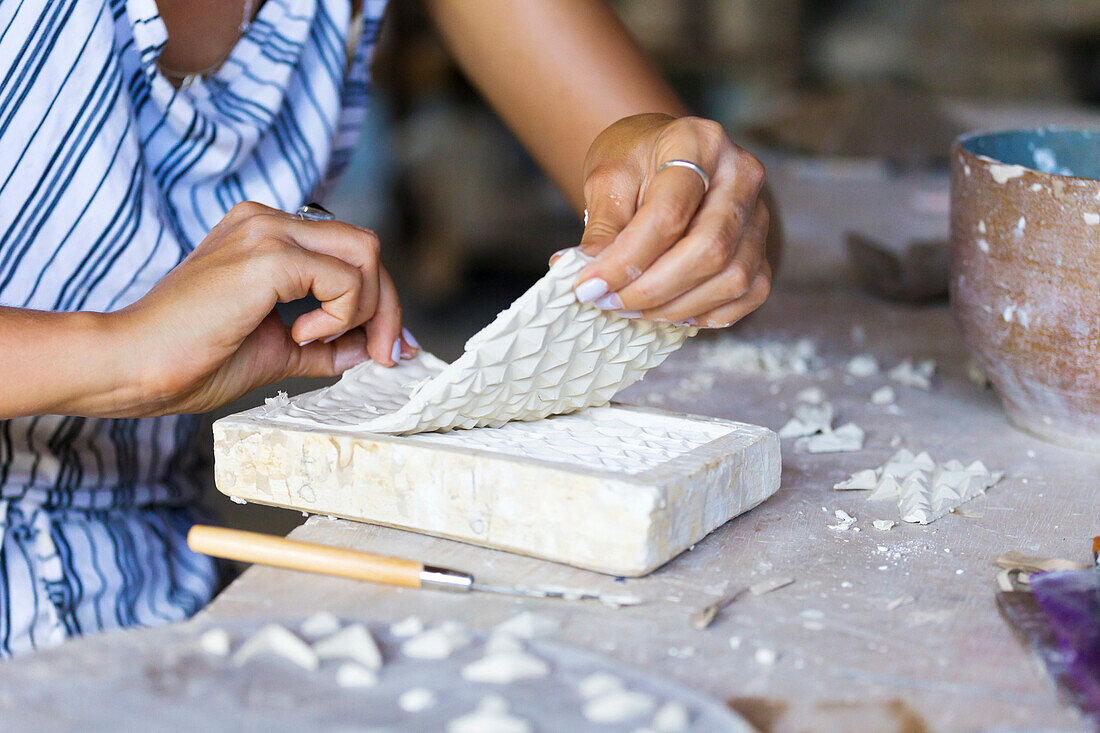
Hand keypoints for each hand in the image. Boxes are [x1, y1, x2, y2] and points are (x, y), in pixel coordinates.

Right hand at [114, 202, 414, 414]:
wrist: (134, 366)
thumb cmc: (192, 360)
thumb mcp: (278, 350)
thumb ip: (325, 343)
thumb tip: (369, 349)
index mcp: (264, 234)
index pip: (348, 251)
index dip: (380, 300)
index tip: (387, 348)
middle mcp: (267, 220)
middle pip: (367, 246)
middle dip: (388, 306)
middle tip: (385, 355)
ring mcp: (267, 230)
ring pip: (367, 253)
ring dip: (368, 309)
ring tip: (319, 340)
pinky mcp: (268, 255)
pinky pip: (346, 280)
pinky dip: (341, 316)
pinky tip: (299, 334)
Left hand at [568, 113, 771, 327]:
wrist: (662, 157)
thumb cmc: (635, 163)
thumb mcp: (607, 181)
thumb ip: (602, 230)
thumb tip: (591, 282)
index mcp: (699, 143)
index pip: (670, 212)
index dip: (628, 259)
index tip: (589, 286)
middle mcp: (741, 175)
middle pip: (710, 248)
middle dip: (653, 289)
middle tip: (610, 303)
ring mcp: (759, 213)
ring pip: (732, 278)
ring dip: (676, 307)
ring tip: (632, 309)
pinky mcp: (764, 247)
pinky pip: (749, 293)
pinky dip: (707, 313)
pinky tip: (668, 312)